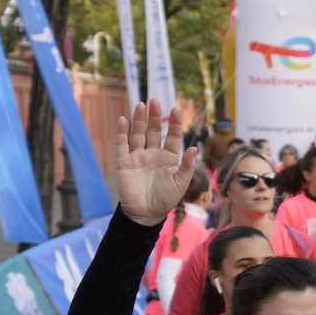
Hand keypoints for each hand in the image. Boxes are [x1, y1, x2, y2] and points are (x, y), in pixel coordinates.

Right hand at [116, 99, 196, 226]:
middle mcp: (153, 154)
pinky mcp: (124, 163)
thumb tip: (193, 149)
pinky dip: (122, 132)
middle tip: (155, 101)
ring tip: (141, 105)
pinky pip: (122, 145)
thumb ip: (186, 166)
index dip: (174, 123)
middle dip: (155, 117)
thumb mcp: (180, 183)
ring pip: (138, 134)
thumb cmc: (165, 200)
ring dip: (139, 120)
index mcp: (169, 158)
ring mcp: (138, 157)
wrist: (146, 213)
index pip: (172, 137)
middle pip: (154, 131)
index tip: (175, 109)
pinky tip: (122, 119)